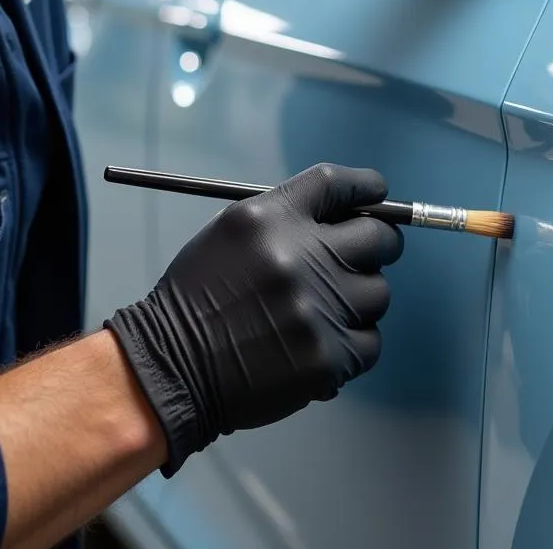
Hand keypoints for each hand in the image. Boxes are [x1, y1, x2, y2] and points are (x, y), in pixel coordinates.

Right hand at [104, 164, 403, 476]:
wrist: (173, 368)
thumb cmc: (201, 297)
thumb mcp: (232, 232)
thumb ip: (288, 216)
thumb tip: (347, 214)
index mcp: (270, 219)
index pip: (336, 184)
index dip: (365, 186)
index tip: (377, 193)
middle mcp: (299, 257)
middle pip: (378, 236)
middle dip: (378, 243)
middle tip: (362, 255)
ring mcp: (318, 308)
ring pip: (378, 291)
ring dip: (359, 298)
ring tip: (324, 309)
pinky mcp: (328, 355)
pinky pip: (370, 341)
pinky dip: (353, 342)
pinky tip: (320, 341)